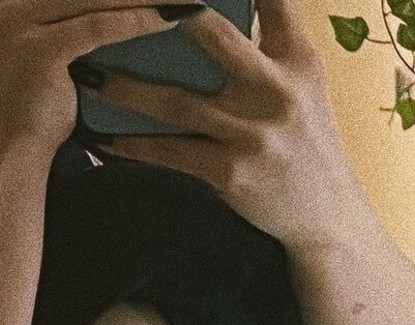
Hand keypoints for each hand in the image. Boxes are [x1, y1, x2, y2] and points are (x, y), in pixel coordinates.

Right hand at [0, 0, 191, 153]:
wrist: (7, 151)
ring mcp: (18, 23)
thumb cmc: (36, 106)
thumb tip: (131, 5)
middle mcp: (9, 3)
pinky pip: (98, 28)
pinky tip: (170, 20)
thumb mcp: (53, 50)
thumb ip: (75, 20)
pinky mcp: (37, 51)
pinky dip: (137, 22)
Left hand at [85, 0, 364, 248]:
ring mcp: (252, 133)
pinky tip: (104, 138)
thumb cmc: (304, 141)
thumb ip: (271, 44)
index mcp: (298, 58)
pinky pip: (171, 154)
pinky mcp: (231, 173)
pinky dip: (134, 146)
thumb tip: (205, 18)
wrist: (324, 215)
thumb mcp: (303, 84)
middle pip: (215, 35)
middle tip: (120, 11)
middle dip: (165, 15)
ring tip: (90, 76)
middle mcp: (277, 89)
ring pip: (178, 103)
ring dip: (127, 89)